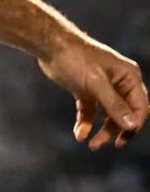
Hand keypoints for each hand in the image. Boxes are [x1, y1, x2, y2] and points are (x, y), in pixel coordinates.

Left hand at [37, 35, 147, 149]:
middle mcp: (120, 83)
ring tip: (90, 144)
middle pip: (124, 113)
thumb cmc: (76, 59)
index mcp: (129, 78)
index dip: (133, 124)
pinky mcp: (86, 91)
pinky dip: (86, 123)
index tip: (121, 139)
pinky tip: (79, 133)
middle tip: (102, 145)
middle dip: (115, 130)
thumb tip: (132, 125)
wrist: (51, 46)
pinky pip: (91, 111)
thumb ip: (114, 105)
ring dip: (101, 130)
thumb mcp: (96, 83)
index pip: (140, 106)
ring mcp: (103, 88)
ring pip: (107, 115)